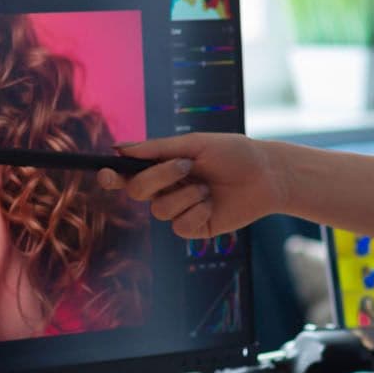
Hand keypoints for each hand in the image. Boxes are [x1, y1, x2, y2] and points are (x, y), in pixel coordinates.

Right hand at [95, 133, 285, 237]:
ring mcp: (180, 209)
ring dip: (186, 194)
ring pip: (159, 210)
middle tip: (186, 166)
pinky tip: (213, 203)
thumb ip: (157, 149)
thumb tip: (121, 147)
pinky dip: (197, 211)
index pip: (127, 174)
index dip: (111, 176)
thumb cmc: (233, 153)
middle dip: (158, 178)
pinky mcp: (195, 228)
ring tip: (208, 186)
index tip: (106, 173)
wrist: (267, 175)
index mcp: (162, 166)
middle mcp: (166, 189)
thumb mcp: (195, 144)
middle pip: (137, 191)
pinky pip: (179, 226)